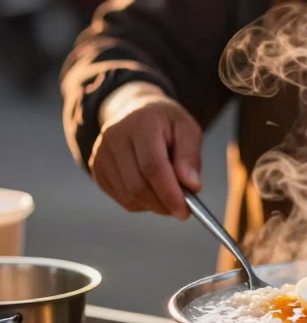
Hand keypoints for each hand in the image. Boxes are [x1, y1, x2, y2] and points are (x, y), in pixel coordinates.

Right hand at [89, 82, 202, 217]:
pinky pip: (122, 199)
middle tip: (182, 208)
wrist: (135, 111)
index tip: (185, 211)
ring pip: (129, 196)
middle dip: (163, 204)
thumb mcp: (187, 129)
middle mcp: (115, 137)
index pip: (152, 165)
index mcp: (141, 123)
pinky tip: (152, 189)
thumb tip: (192, 186)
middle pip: (138, 185)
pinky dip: (142, 202)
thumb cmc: (165, 123)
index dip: (169, 192)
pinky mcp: (97, 169)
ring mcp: (101, 154)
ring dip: (154, 204)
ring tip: (169, 193)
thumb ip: (190, 156)